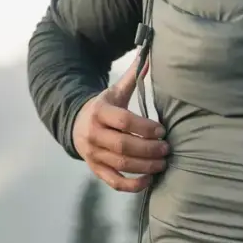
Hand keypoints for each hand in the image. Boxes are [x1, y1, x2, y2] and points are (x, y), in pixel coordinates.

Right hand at [72, 54, 168, 191]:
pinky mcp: (96, 170)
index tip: (162, 131)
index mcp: (100, 112)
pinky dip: (133, 185)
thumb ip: (132, 78)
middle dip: (149, 150)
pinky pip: (115, 182)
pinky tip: (149, 180)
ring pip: (121, 165)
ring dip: (145, 167)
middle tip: (167, 149)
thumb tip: (148, 58)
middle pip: (124, 146)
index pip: (125, 122)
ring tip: (163, 163)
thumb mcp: (114, 92)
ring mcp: (94, 154)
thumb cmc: (104, 108)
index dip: (145, 128)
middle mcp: (94, 134)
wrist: (75, 124)